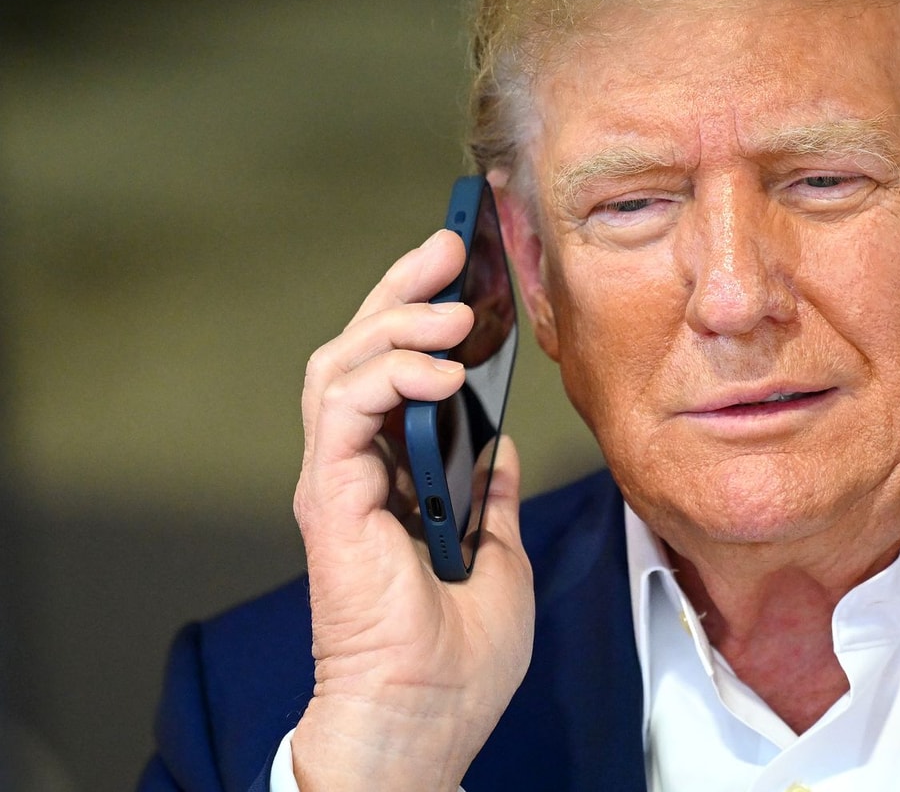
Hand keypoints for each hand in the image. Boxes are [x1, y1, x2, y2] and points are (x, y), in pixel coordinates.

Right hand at [290, 230, 534, 791]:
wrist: (426, 722)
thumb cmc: (456, 659)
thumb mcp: (499, 556)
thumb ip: (491, 496)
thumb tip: (500, 447)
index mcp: (396, 479)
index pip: (397, 373)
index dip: (426, 315)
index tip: (473, 271)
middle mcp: (358, 470)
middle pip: (361, 349)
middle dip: (403, 289)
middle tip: (449, 247)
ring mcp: (337, 481)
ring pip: (341, 364)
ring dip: (398, 322)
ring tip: (456, 311)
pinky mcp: (329, 499)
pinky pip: (344, 411)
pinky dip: (389, 376)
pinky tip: (442, 371)